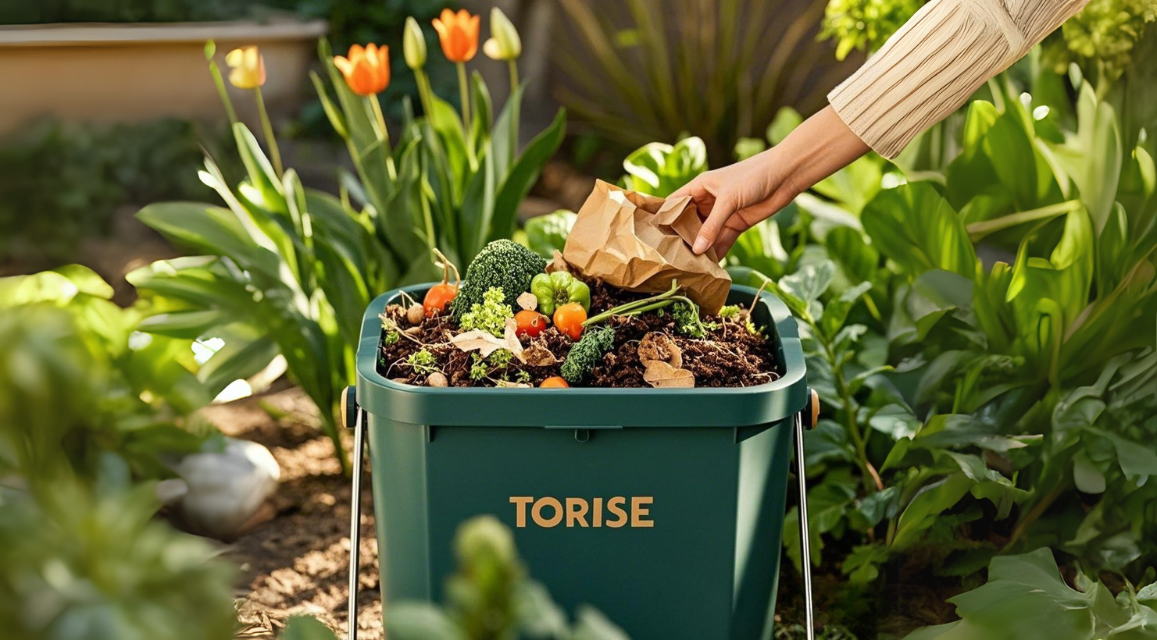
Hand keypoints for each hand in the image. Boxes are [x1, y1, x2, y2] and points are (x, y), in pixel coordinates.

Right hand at [673, 105, 870, 256]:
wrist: (786, 176)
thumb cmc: (754, 176)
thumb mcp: (728, 200)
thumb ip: (712, 226)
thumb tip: (697, 250)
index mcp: (699, 187)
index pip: (674, 204)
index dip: (663, 218)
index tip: (651, 237)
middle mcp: (708, 200)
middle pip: (689, 223)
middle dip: (681, 239)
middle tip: (669, 259)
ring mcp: (722, 214)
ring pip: (705, 234)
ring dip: (700, 249)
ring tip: (688, 267)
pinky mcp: (736, 224)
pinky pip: (722, 241)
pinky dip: (717, 252)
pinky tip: (710, 266)